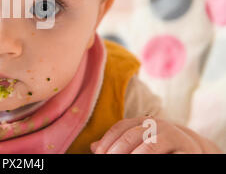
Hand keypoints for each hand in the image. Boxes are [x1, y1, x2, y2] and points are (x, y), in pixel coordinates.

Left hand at [90, 116, 206, 153]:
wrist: (191, 148)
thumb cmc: (157, 147)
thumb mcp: (137, 142)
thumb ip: (116, 143)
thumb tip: (93, 147)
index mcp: (142, 121)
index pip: (119, 128)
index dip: (107, 142)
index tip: (99, 155)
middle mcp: (157, 125)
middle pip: (131, 137)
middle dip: (116, 152)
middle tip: (107, 161)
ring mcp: (172, 137)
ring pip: (149, 147)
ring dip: (134, 157)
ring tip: (123, 164)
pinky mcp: (187, 151)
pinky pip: (170, 157)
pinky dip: (156, 160)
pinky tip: (147, 164)